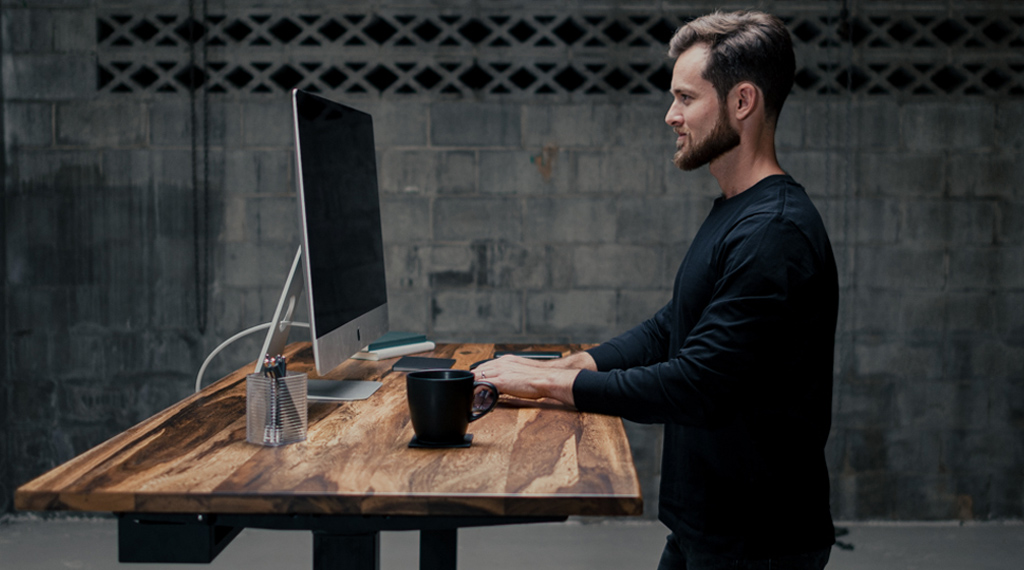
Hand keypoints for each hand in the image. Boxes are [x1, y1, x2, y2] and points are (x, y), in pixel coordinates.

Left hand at [473, 355, 590, 405]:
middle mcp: (501, 363)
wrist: (547, 378)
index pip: (486, 365)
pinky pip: (483, 385)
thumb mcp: (522, 370)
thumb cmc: (539, 377)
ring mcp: (500, 372)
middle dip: (471, 379)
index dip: (478, 374)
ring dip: (472, 385)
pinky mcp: (501, 382)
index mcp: (506, 360)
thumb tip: (507, 382)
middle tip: (467, 388)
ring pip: (478, 376)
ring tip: (468, 394)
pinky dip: (477, 391)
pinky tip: (475, 397)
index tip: (474, 381)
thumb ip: (512, 374)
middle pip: (478, 370)